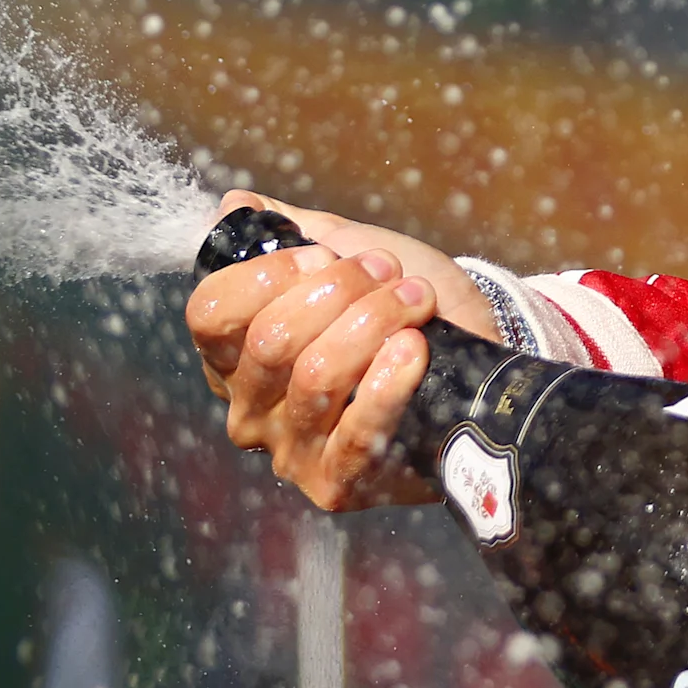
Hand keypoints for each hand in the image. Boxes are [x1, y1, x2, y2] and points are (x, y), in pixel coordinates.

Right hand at [182, 194, 503, 510]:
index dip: (268, 274)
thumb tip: (233, 204)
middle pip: (269, 339)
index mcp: (236, 354)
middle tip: (387, 272)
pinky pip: (355, 430)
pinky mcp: (338, 483)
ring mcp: (292, 451)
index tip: (324, 256)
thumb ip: (289, 232)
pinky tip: (414, 349)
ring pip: (315, 376)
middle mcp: (250, 409)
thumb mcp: (348, 254)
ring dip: (374, 323)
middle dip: (339, 290)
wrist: (476, 360)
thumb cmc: (401, 305)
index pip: (210, 312)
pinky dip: (390, 380)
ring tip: (414, 302)